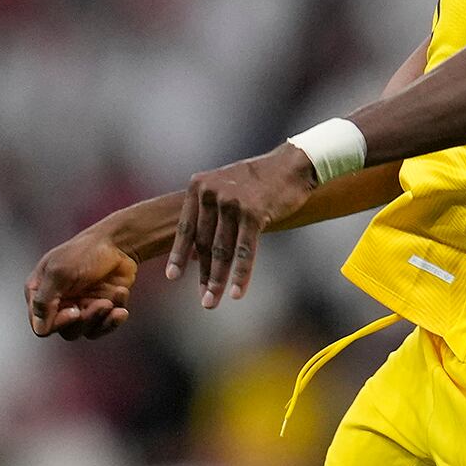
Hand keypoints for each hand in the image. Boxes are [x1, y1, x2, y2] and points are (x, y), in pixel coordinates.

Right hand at [26, 226, 138, 339]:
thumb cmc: (86, 252)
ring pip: (86, 330)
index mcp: (41, 293)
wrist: (120, 242)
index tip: (74, 312)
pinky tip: (121, 302)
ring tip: (111, 302)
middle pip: (67, 331)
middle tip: (103, 304)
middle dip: (86, 320)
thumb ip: (44, 301)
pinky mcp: (102, 308)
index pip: (41, 325)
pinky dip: (114, 319)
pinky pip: (104, 326)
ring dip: (101, 319)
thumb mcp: (59, 272)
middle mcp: (59, 303)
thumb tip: (40, 329)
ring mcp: (81, 306)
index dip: (58, 323)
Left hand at [167, 143, 319, 307]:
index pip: (186, 227)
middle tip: (204, 299)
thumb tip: (192, 253)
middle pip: (204, 243)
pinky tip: (238, 292)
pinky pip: (245, 250)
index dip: (178, 254)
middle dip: (203, 274)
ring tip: (212, 301)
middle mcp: (211, 193)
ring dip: (218, 279)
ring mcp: (232, 202)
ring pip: (222, 250)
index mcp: (199, 186)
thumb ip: (208, 213)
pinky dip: (241, 274)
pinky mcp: (254, 213)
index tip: (173, 276)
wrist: (292, 164)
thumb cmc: (259, 179)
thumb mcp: (225, 187)